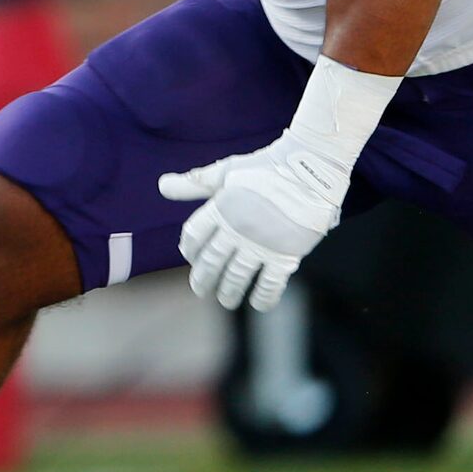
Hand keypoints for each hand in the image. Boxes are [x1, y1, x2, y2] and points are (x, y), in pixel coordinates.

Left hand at [159, 132, 351, 310]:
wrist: (310, 167)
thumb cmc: (266, 167)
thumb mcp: (226, 171)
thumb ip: (194, 184)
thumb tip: (162, 186)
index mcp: (220, 209)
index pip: (194, 236)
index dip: (190, 249)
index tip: (191, 258)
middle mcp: (237, 229)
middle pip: (212, 260)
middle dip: (204, 278)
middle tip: (200, 290)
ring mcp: (262, 243)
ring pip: (238, 275)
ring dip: (230, 291)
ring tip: (226, 301)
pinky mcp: (287, 253)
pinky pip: (272, 281)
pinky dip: (264, 295)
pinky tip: (258, 304)